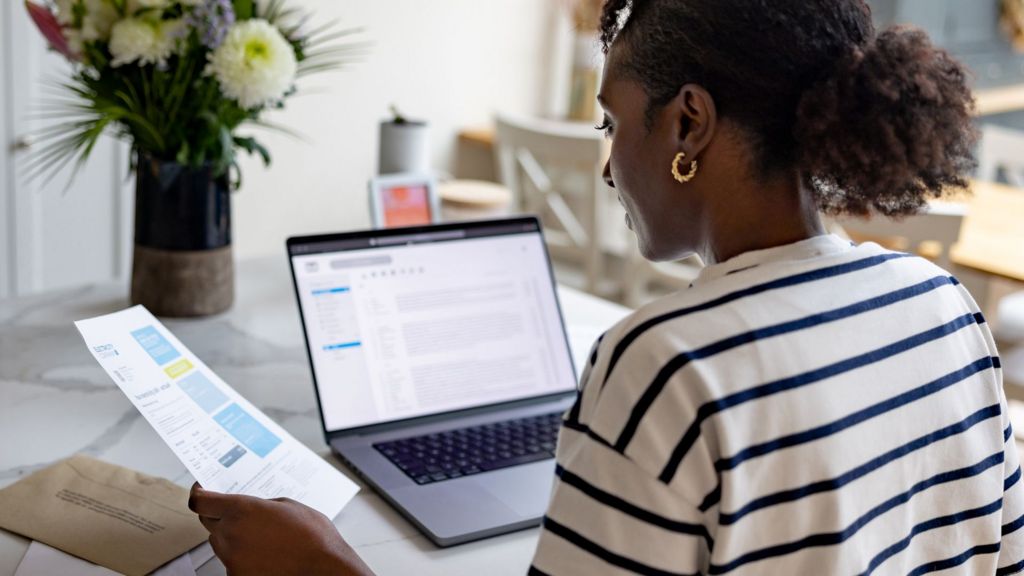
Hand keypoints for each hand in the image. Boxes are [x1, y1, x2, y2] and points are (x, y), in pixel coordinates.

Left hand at [188, 483, 373, 575]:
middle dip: (220, 515)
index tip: (200, 490)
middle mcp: (231, 534)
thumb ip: (260, 505)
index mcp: (241, 510)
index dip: (198, 494)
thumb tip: (250, 509)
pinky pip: (231, 562)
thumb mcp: (287, 506)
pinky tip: (264, 554)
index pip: (201, 501)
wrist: (324, 568)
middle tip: (237, 514)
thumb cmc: (313, 537)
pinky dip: (243, 557)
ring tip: (260, 537)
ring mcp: (232, 558)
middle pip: (208, 522)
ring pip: (220, 542)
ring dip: (232, 537)